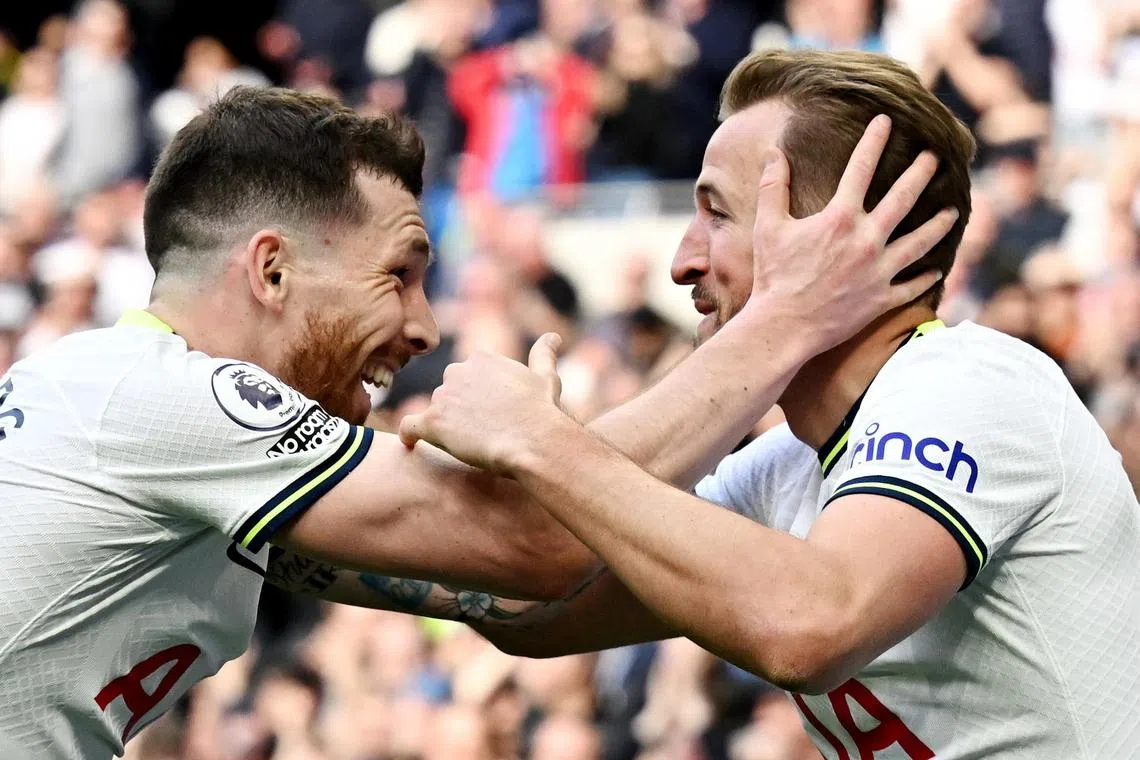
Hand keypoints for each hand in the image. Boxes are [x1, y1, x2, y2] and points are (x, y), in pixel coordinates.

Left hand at [399, 333, 565, 473]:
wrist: (535, 440)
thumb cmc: (543, 411)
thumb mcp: (546, 377)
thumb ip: (543, 355)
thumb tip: (553, 337)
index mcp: (481, 358)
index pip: (468, 375)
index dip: (478, 395)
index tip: (489, 411)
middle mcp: (457, 371)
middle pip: (449, 391)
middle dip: (459, 406)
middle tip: (479, 429)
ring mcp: (443, 396)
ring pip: (436, 410)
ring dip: (445, 424)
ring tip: (467, 444)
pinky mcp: (433, 422)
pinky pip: (409, 426)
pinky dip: (409, 434)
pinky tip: (410, 443)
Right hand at [748, 114, 958, 352]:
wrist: (783, 326)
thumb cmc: (773, 275)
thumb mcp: (768, 226)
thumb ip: (773, 186)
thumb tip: (773, 152)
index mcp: (840, 218)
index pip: (861, 168)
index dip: (874, 140)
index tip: (886, 121)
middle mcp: (867, 240)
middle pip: (903, 198)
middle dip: (921, 173)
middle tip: (936, 157)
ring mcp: (878, 271)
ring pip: (919, 242)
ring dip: (938, 225)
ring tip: (952, 213)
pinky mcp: (881, 299)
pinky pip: (912, 286)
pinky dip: (926, 277)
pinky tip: (937, 269)